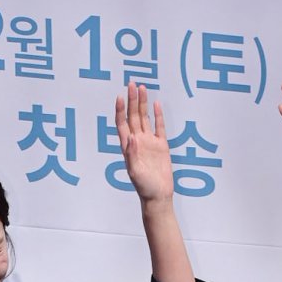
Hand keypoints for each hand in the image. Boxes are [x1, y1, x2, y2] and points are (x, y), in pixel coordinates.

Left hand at [116, 83, 173, 205]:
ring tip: (142, 88)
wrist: (158, 196)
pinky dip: (158, 116)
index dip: (120, 110)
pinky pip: (159, 127)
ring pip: (145, 118)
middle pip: (133, 116)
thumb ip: (132, 154)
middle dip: (132, 100)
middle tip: (132, 84)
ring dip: (142, 103)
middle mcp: (138, 141)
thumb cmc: (144, 187)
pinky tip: (156, 104)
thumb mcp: (135, 172)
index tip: (120, 97)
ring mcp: (149, 142)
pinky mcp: (161, 146)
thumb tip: (131, 136)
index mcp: (128, 146)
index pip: (122, 123)